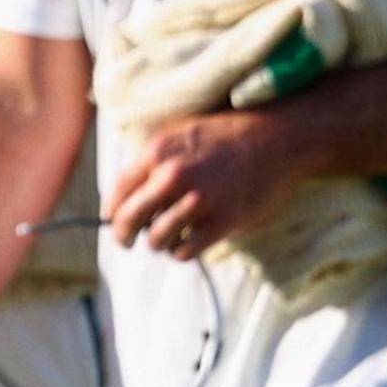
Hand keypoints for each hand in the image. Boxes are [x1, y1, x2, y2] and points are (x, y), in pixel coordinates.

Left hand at [100, 108, 312, 260]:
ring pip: (156, 240)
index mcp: (158, 152)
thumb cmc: (226, 137)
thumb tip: (126, 196)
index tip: (113, 221)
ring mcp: (198, 200)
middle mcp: (173, 176)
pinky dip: (181, 252)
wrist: (275, 138)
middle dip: (124, 235)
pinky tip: (189, 243)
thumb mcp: (181, 134)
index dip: (111, 212)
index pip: (118, 192)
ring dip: (159, 244)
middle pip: (129, 220)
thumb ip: (153, 162)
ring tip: (170, 238)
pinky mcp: (221, 222)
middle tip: (129, 242)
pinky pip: (184, 252)